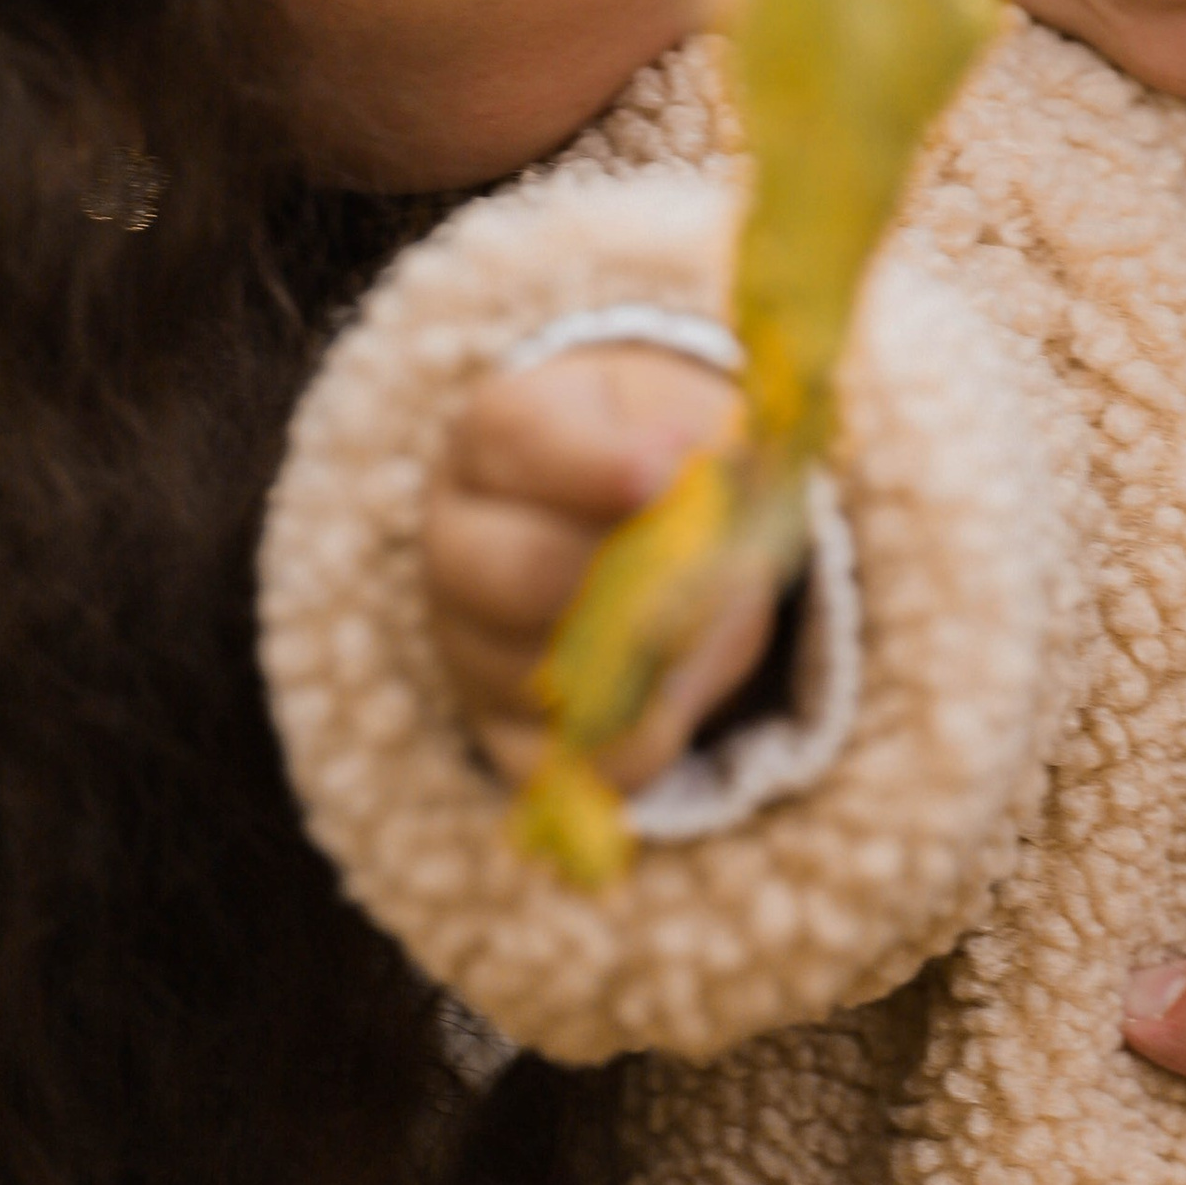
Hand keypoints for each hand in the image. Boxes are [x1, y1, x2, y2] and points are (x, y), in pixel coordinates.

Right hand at [428, 348, 758, 789]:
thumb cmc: (669, 457)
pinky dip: (636, 742)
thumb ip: (712, 443)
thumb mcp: (693, 420)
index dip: (594, 465)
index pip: (516, 438)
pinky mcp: (497, 729)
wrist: (642, 523)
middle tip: (724, 578)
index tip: (667, 478)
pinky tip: (680, 695)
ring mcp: (466, 641)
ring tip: (718, 629)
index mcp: (499, 435)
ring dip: (647, 664)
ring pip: (536, 678)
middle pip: (511, 571)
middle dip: (627, 582)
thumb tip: (727, 479)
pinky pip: (562, 764)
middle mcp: (459, 537)